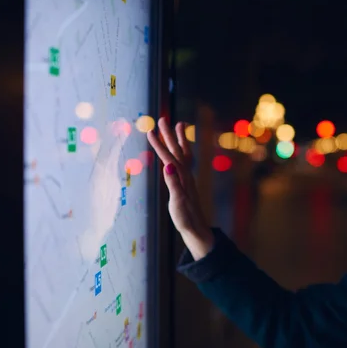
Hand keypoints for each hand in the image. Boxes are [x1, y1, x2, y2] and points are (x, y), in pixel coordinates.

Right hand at [147, 117, 213, 259]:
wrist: (197, 228)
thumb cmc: (185, 218)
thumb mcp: (177, 202)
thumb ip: (173, 183)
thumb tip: (168, 166)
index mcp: (181, 178)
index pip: (168, 157)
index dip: (158, 145)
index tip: (149, 131)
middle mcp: (185, 175)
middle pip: (176, 150)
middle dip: (167, 135)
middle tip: (161, 119)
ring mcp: (187, 178)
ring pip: (182, 153)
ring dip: (178, 139)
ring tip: (177, 124)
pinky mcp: (186, 182)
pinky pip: (184, 161)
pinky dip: (181, 151)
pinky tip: (179, 149)